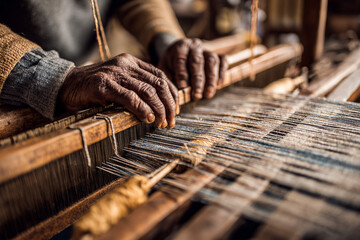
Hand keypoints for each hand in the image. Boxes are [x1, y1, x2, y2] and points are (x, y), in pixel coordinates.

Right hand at [59, 53, 178, 127]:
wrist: (65, 86)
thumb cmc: (95, 89)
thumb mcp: (120, 84)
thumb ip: (137, 88)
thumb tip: (161, 106)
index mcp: (131, 62)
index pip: (161, 75)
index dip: (172, 93)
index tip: (176, 109)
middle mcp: (125, 64)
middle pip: (158, 84)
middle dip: (169, 104)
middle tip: (172, 121)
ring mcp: (114, 73)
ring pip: (147, 91)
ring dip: (159, 109)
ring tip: (162, 123)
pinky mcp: (103, 85)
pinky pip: (129, 97)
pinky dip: (142, 109)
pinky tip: (148, 118)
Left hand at [158, 38, 227, 99]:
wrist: (180, 52)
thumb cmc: (171, 64)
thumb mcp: (165, 68)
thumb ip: (168, 78)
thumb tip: (174, 93)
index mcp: (179, 48)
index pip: (181, 60)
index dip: (182, 74)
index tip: (182, 87)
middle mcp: (194, 46)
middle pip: (197, 61)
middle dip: (197, 80)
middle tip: (197, 95)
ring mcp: (207, 49)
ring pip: (212, 61)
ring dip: (211, 79)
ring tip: (208, 94)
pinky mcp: (217, 53)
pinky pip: (223, 60)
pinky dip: (222, 72)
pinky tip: (219, 84)